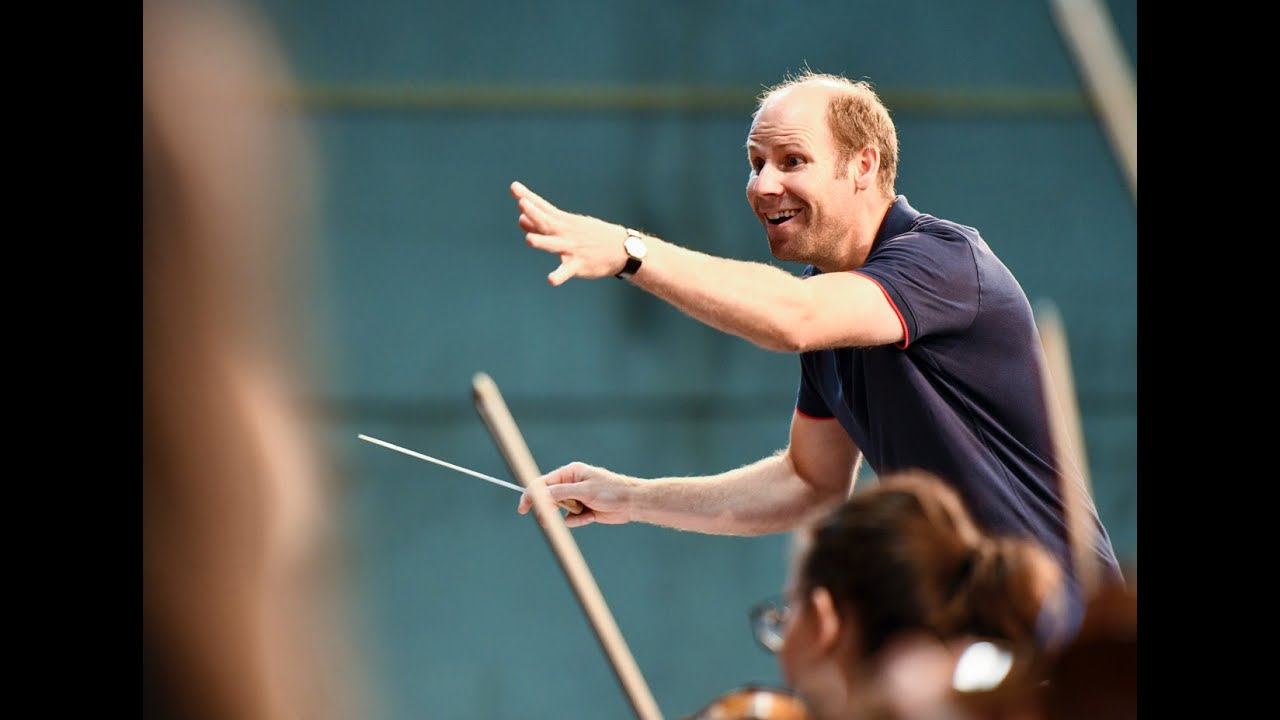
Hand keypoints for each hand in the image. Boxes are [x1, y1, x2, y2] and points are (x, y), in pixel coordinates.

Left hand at [511, 181, 628, 285]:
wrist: (621, 249)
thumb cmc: (591, 236)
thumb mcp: (568, 227)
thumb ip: (543, 225)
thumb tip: (520, 219)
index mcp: (563, 222)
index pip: (543, 207)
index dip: (528, 197)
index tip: (513, 187)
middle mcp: (566, 232)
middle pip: (547, 222)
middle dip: (534, 213)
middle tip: (522, 203)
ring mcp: (572, 248)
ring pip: (554, 245)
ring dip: (542, 241)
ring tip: (529, 239)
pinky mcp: (579, 264)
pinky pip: (567, 271)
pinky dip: (559, 275)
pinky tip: (551, 280)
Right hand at [517, 461, 636, 527]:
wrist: (631, 503)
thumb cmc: (611, 491)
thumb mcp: (584, 491)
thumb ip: (561, 493)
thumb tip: (540, 495)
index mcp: (570, 473)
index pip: (543, 483)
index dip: (531, 495)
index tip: (523, 508)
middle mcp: (571, 484)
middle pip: (548, 498)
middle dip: (548, 509)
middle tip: (546, 520)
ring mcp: (576, 497)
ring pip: (559, 510)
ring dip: (566, 516)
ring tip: (581, 515)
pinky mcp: (582, 510)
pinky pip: (570, 519)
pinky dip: (577, 521)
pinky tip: (591, 518)